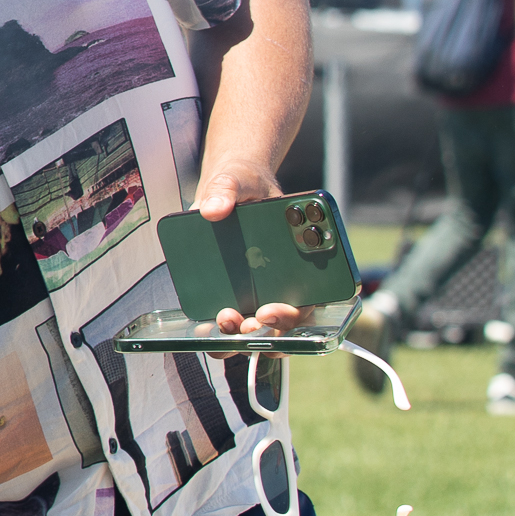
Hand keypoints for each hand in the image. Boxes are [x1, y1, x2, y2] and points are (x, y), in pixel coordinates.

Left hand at [195, 163, 310, 332]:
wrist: (226, 186)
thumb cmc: (245, 184)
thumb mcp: (237, 179)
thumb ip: (227, 189)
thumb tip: (211, 209)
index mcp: (301, 256)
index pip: (311, 296)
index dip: (296, 313)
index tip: (271, 310)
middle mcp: (285, 280)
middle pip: (287, 321)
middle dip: (269, 330)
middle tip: (247, 324)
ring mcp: (258, 290)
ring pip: (260, 328)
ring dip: (243, 336)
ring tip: (224, 323)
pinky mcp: (231, 292)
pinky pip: (231, 319)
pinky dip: (220, 331)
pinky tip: (203, 328)